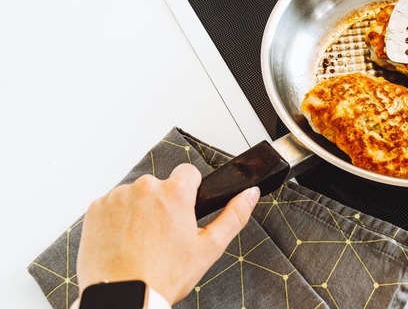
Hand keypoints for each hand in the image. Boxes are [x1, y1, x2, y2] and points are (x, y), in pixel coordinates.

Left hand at [76, 163, 260, 304]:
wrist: (123, 297)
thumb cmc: (162, 276)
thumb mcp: (208, 248)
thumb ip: (234, 215)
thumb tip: (249, 194)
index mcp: (174, 193)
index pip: (187, 173)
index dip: (190, 192)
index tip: (185, 210)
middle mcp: (144, 188)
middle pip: (160, 186)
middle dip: (163, 205)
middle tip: (163, 236)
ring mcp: (117, 197)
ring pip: (135, 196)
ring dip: (139, 212)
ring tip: (142, 243)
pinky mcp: (96, 209)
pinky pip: (112, 206)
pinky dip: (117, 220)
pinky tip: (124, 242)